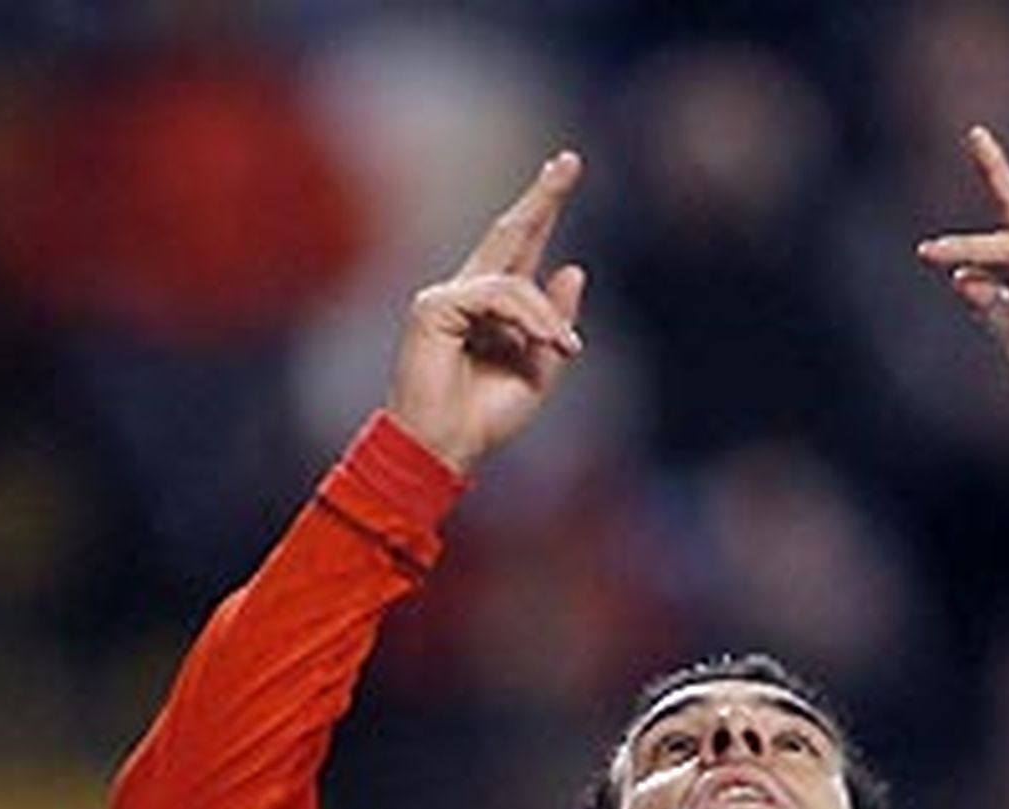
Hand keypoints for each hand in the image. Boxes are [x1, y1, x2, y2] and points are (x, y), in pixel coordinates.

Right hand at [389, 150, 585, 474]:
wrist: (444, 448)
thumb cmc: (482, 419)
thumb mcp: (537, 371)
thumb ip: (553, 324)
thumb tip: (574, 267)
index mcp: (492, 309)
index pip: (521, 249)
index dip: (542, 211)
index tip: (564, 168)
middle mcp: (467, 293)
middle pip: (510, 233)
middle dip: (542, 198)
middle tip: (570, 160)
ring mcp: (447, 297)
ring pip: (515, 281)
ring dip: (546, 317)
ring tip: (564, 350)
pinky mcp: (434, 307)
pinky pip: (497, 296)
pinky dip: (527, 318)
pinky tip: (542, 343)